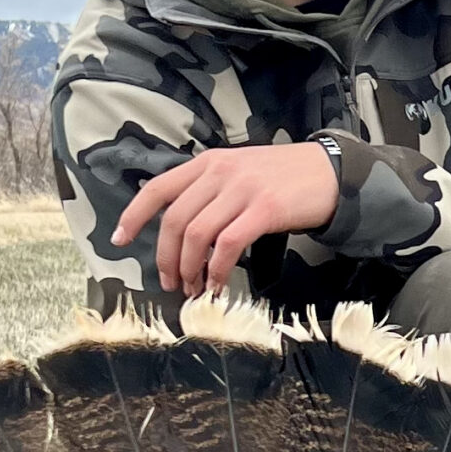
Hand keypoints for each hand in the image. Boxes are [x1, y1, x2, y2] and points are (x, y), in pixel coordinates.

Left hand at [111, 142, 340, 297]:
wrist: (330, 172)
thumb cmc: (285, 178)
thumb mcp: (240, 172)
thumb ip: (211, 190)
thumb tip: (184, 229)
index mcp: (209, 163)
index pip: (158, 188)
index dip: (134, 216)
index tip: (120, 240)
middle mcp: (220, 173)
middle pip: (176, 220)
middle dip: (166, 257)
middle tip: (171, 282)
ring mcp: (242, 190)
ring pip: (198, 235)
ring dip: (190, 269)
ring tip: (194, 288)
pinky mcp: (265, 210)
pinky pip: (228, 245)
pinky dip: (217, 270)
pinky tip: (217, 284)